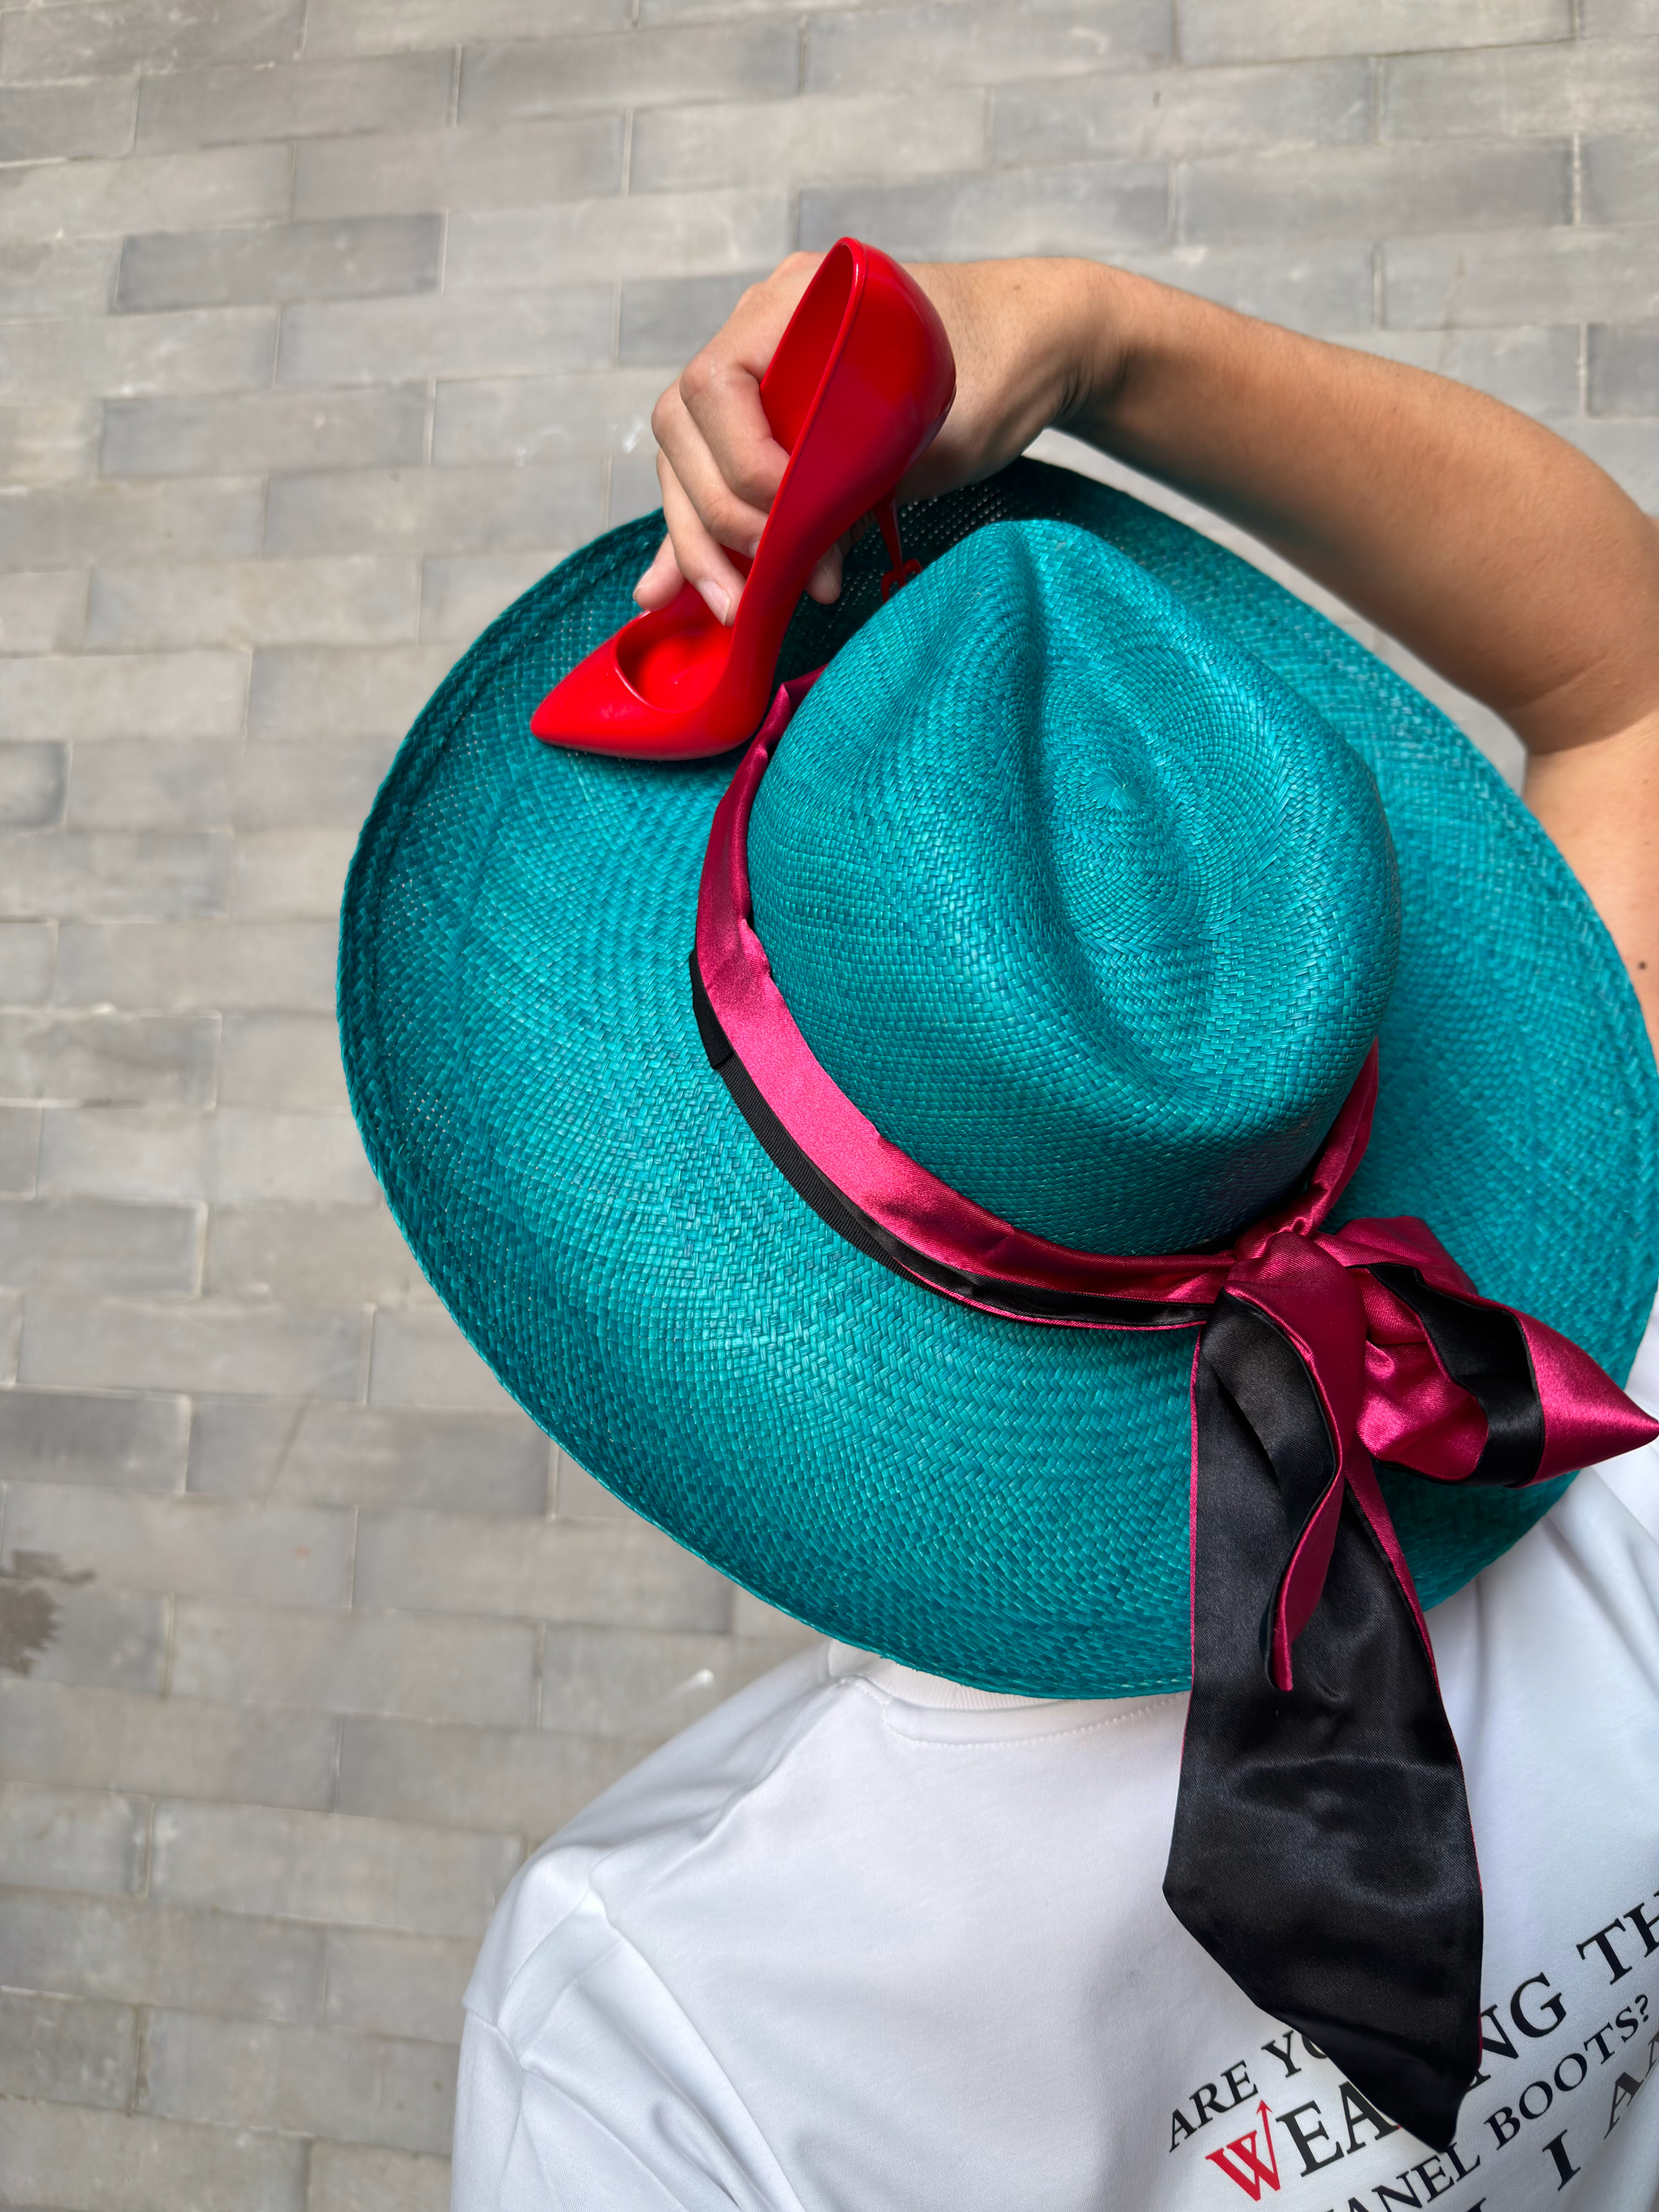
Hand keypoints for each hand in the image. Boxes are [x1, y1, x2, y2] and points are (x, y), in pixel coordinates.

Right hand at [634, 253, 1115, 623]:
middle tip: (750, 596)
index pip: (715, 388)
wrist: (1034, 345)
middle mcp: (761, 328)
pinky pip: (717, 475)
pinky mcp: (774, 418)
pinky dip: (700, 533)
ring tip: (730, 608)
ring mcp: (762, 371)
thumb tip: (799, 565)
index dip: (740, 466)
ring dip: (701, 541)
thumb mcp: (931, 435)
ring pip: (690, 462)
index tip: (789, 517)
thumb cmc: (996, 373)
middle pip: (685, 433)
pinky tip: (665, 589)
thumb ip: (855, 484)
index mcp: (795, 303)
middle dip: (711, 524)